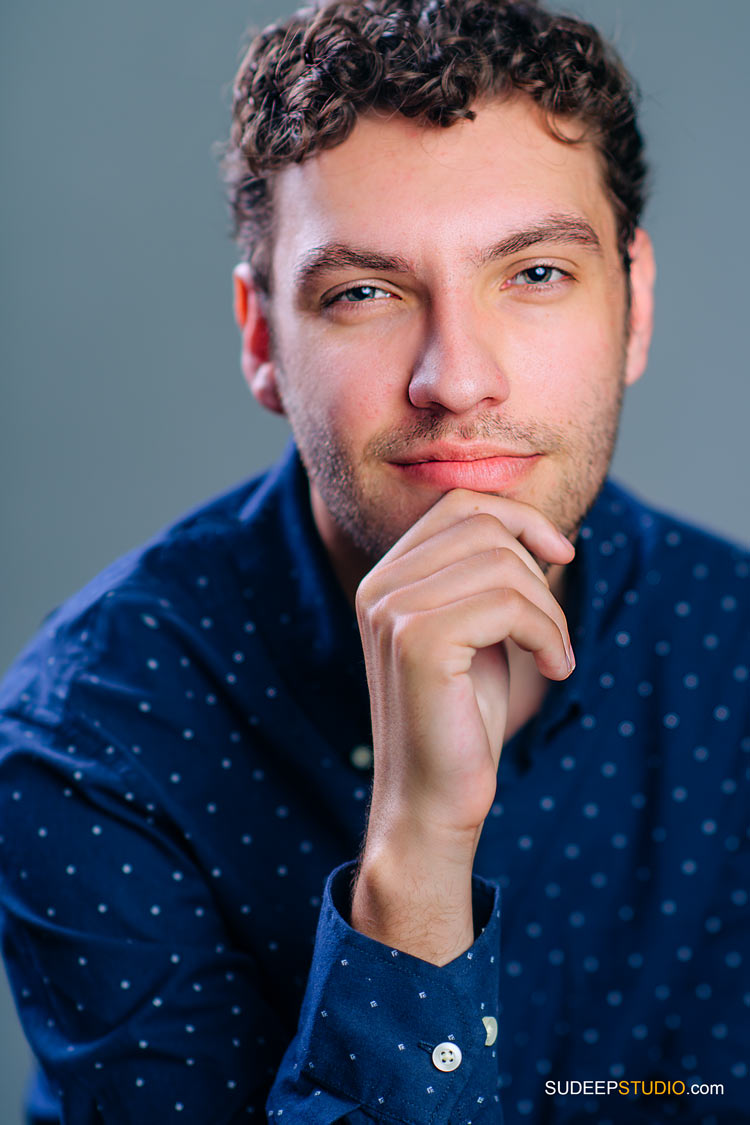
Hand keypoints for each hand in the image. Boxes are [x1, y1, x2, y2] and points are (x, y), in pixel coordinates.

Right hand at [351, 489, 574, 962]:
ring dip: (549, 611)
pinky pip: (509, 604)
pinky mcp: (417, 642)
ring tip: (555, 655)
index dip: (521, 518)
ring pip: (502, 564)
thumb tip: (537, 528)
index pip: (460, 504)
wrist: (430, 802)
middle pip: (483, 524)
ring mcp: (392, 610)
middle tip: (553, 632)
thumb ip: (485, 577)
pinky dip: (548, 634)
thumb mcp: (476, 633)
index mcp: (386, 578)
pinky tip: (554, 670)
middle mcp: (379, 586)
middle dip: (538, 572)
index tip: (561, 556)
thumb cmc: (460, 720)